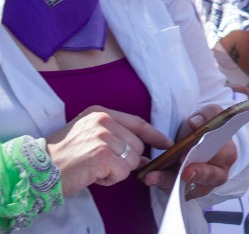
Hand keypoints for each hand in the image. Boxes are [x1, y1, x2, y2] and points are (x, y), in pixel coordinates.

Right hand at [45, 106, 171, 197]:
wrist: (37, 170)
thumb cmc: (62, 157)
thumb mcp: (88, 136)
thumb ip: (116, 139)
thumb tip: (144, 156)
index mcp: (100, 112)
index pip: (137, 122)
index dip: (154, 135)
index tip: (166, 143)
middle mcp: (104, 120)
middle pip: (138, 145)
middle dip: (125, 161)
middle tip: (100, 165)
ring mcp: (104, 136)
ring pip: (132, 160)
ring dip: (116, 171)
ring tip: (94, 169)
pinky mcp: (102, 155)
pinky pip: (122, 173)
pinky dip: (110, 180)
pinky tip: (93, 176)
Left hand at [142, 106, 238, 199]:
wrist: (191, 144)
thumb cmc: (203, 132)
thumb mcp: (208, 116)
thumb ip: (207, 115)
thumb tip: (196, 123)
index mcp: (228, 152)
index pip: (224, 154)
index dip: (211, 154)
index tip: (192, 154)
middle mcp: (219, 173)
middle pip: (210, 176)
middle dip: (195, 174)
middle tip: (182, 172)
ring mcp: (203, 186)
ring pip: (189, 188)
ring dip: (170, 182)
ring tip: (152, 177)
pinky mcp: (187, 193)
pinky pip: (175, 193)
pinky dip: (162, 186)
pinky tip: (151, 179)